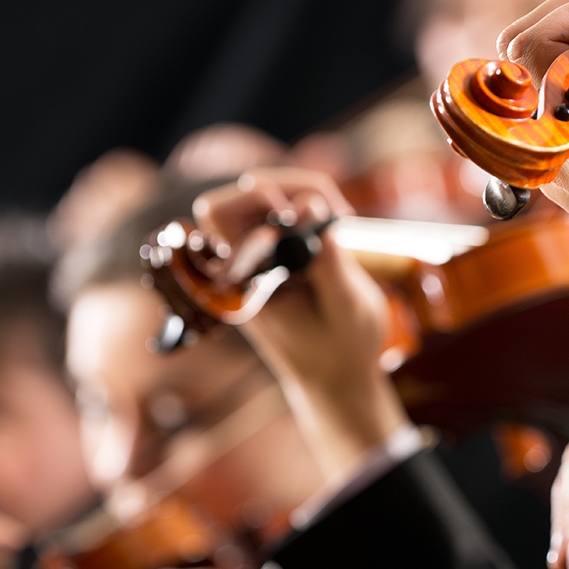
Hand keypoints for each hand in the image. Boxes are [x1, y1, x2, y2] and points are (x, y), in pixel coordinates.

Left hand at [193, 168, 408, 478]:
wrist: (336, 381)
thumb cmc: (343, 350)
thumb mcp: (347, 306)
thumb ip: (327, 257)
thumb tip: (312, 204)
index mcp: (245, 284)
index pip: (221, 215)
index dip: (260, 198)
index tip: (306, 211)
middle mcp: (241, 269)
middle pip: (232, 199)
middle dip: (283, 187)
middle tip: (329, 206)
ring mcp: (255, 261)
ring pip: (255, 199)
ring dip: (298, 193)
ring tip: (339, 214)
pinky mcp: (274, 257)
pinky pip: (275, 215)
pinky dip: (305, 206)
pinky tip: (335, 220)